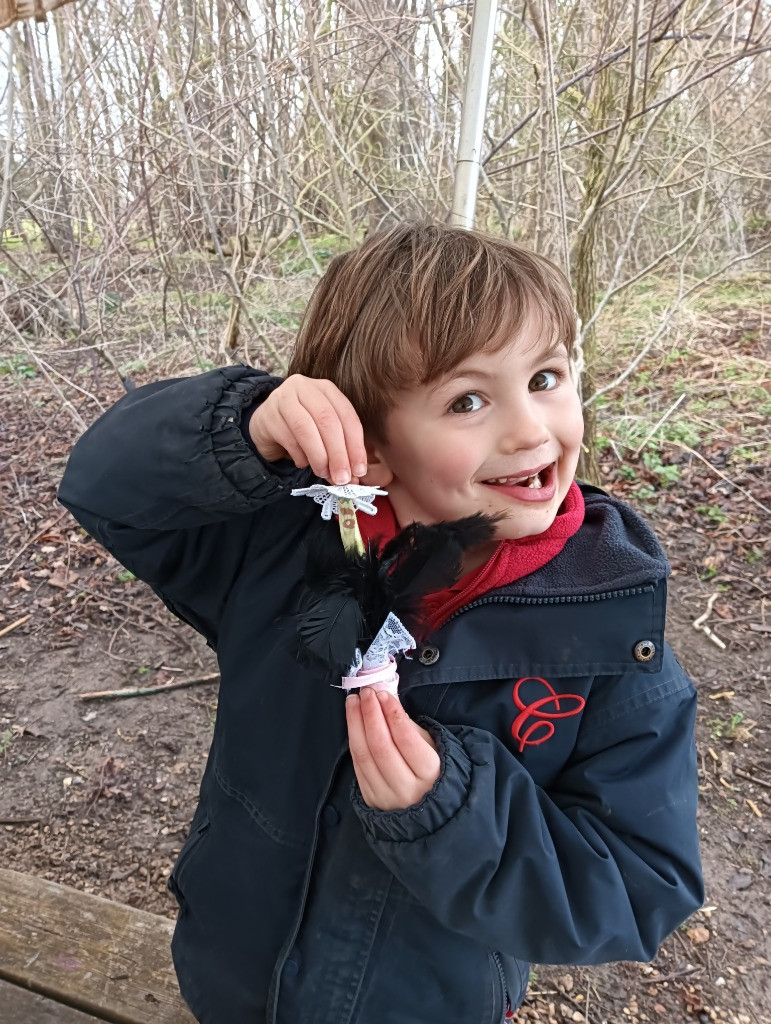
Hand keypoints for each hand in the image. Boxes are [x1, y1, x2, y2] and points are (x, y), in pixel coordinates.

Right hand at [249, 375, 366, 484]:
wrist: (265, 427)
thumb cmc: (300, 430)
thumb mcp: (324, 434)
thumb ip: (340, 451)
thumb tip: (354, 478)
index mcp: (326, 388)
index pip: (347, 415)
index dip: (355, 445)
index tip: (359, 470)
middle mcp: (305, 387)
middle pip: (327, 421)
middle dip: (338, 453)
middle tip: (342, 478)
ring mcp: (283, 398)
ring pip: (306, 429)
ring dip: (319, 457)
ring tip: (324, 474)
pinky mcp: (268, 415)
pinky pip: (288, 439)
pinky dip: (300, 457)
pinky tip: (303, 464)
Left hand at [346, 687, 440, 810]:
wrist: (429, 808)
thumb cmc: (433, 769)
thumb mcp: (432, 746)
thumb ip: (409, 725)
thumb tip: (386, 700)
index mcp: (430, 774)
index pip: (406, 739)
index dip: (392, 714)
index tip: (383, 694)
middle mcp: (408, 789)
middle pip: (381, 747)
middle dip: (371, 715)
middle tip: (365, 693)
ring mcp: (387, 797)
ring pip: (364, 756)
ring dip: (355, 724)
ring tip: (353, 702)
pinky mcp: (371, 800)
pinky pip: (358, 766)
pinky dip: (354, 741)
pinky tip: (353, 723)